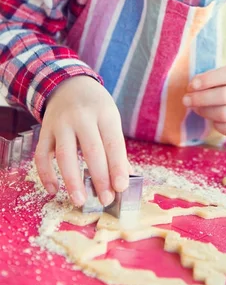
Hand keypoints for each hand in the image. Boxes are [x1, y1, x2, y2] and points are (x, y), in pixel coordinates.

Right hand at [34, 76, 129, 207]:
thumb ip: (115, 148)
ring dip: (72, 180)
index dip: (117, 166)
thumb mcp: (110, 118)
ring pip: (64, 154)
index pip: (113, 142)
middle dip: (99, 177)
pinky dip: (45, 174)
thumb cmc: (96, 106)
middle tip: (106, 200)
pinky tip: (54, 190)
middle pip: (91, 150)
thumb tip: (124, 179)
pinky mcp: (44, 131)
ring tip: (80, 200)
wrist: (69, 84)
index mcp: (104, 113)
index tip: (121, 187)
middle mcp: (82, 117)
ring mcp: (60, 123)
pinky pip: (41, 155)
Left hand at [183, 64, 225, 136]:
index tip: (191, 85)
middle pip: (225, 95)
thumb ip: (208, 79)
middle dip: (201, 98)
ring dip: (205, 112)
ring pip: (225, 114)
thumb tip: (192, 88)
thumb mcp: (223, 76)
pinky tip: (212, 119)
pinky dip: (217, 126)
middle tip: (186, 100)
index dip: (207, 80)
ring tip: (196, 108)